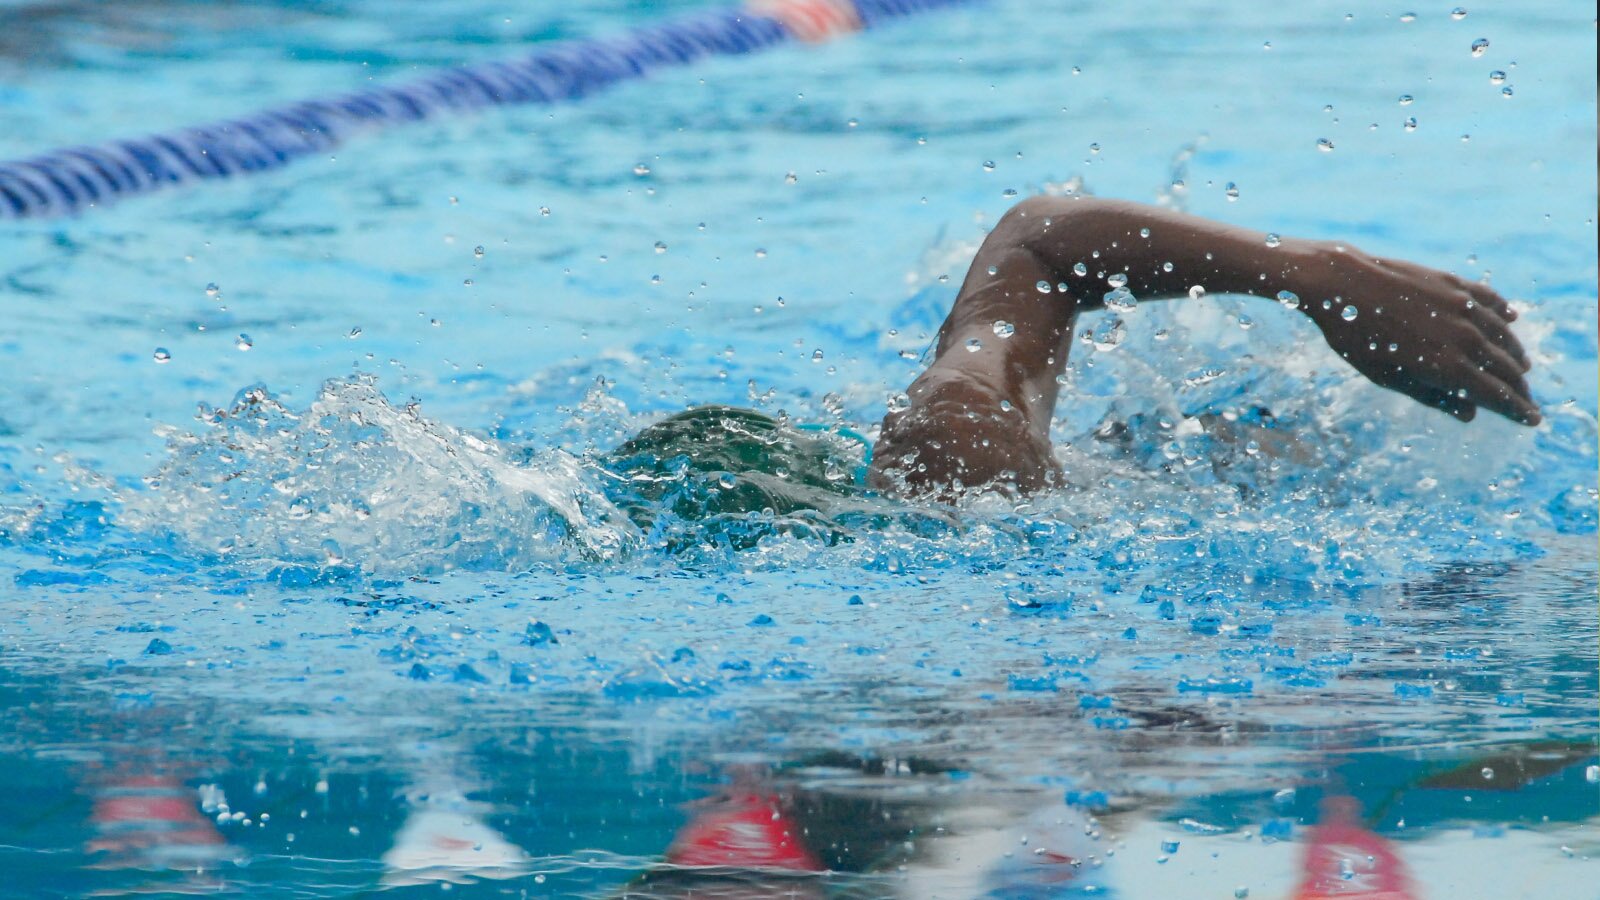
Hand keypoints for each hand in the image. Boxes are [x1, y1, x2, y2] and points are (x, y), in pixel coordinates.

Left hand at [1298, 243, 1537, 424]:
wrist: (1342, 284)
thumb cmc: (1357, 337)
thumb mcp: (1388, 377)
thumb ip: (1431, 396)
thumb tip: (1469, 415)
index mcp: (1447, 366)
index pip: (1496, 395)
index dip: (1517, 410)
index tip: (1533, 421)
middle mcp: (1463, 336)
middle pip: (1506, 368)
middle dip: (1520, 388)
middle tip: (1527, 401)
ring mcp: (1462, 306)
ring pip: (1503, 335)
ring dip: (1516, 354)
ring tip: (1523, 368)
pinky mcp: (1453, 284)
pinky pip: (1489, 299)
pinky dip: (1504, 312)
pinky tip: (1512, 319)